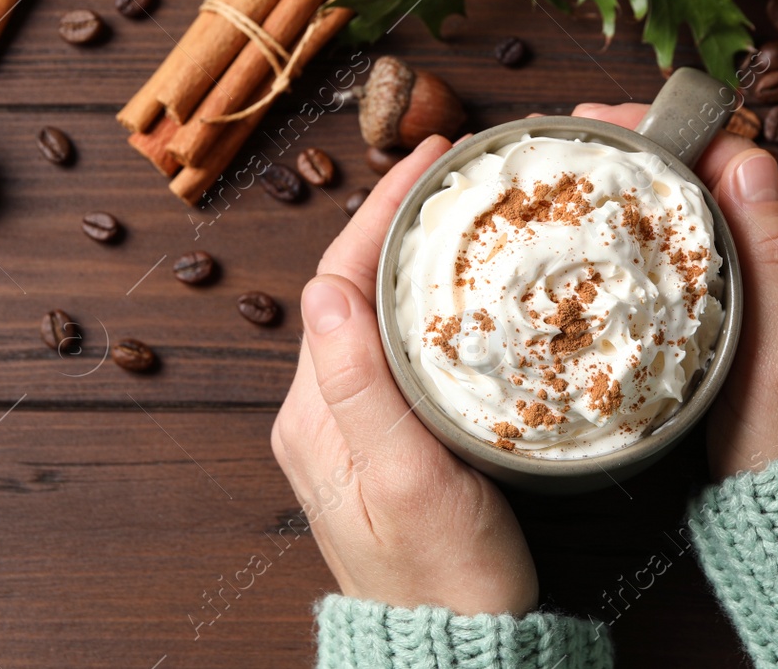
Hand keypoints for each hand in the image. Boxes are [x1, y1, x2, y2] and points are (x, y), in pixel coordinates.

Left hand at [270, 135, 539, 616]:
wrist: (455, 651)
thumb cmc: (442, 580)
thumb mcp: (407, 480)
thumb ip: (361, 385)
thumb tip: (322, 286)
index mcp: (314, 411)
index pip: (340, 279)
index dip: (383, 210)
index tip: (430, 159)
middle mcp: (321, 410)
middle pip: (352, 285)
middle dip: (397, 219)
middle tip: (455, 170)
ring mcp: (349, 425)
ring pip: (375, 313)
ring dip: (411, 255)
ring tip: (462, 210)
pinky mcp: (382, 441)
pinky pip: (395, 347)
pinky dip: (424, 302)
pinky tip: (462, 288)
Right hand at [570, 102, 777, 478]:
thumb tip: (751, 161)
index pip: (743, 165)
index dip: (677, 131)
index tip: (614, 121)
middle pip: (716, 179)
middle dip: (649, 146)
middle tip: (576, 139)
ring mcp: (760, 296)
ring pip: (699, 215)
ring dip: (643, 182)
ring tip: (577, 170)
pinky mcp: (731, 324)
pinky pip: (691, 256)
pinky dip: (647, 230)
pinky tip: (604, 232)